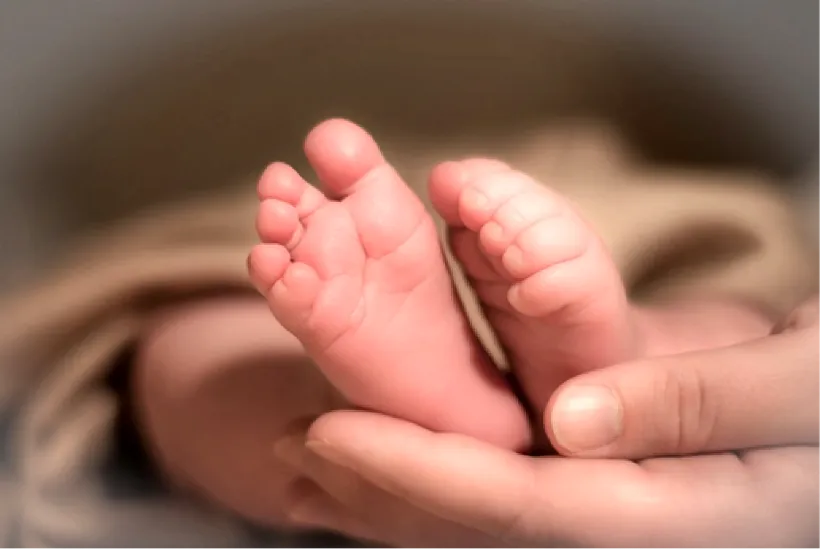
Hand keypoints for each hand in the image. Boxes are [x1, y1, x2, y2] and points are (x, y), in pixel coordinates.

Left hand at [273, 297, 819, 548]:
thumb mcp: (796, 386)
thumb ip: (696, 402)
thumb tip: (573, 422)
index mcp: (674, 517)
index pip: (521, 507)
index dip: (418, 473)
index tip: (330, 433)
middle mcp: (627, 526)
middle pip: (480, 523)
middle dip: (378, 489)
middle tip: (289, 448)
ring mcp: (612, 512)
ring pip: (480, 514)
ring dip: (389, 484)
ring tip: (308, 456)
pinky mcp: (604, 487)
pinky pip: (505, 487)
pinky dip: (434, 470)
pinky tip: (382, 453)